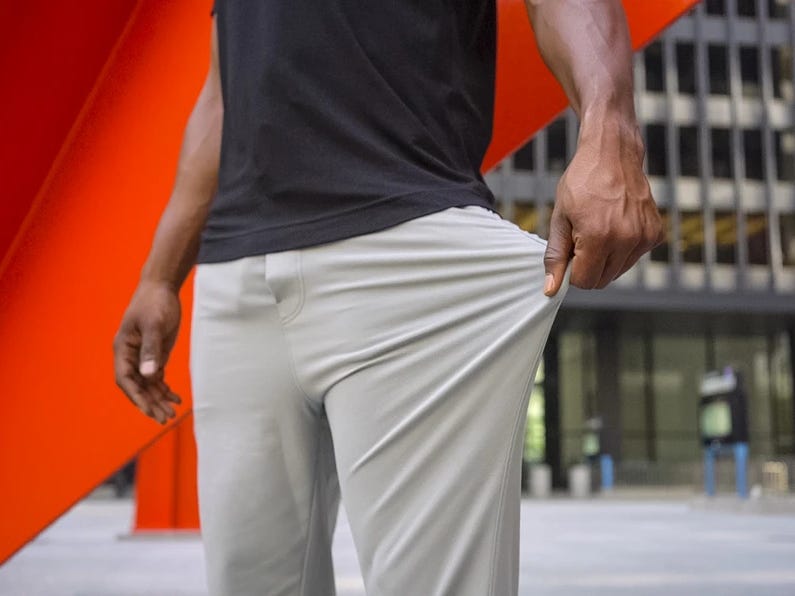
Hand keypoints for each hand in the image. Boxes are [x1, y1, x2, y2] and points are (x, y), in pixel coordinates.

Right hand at [113, 281, 181, 423]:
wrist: (162, 288)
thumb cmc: (155, 303)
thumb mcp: (154, 325)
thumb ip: (151, 350)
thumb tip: (148, 374)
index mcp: (123, 349)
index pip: (126, 380)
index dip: (137, 397)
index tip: (149, 411)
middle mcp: (130, 356)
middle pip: (137, 386)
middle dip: (150, 403)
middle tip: (164, 418)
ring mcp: (142, 356)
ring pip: (147, 384)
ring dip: (158, 399)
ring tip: (171, 413)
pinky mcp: (154, 354)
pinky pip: (156, 377)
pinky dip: (164, 388)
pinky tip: (175, 398)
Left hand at [543, 121, 663, 294]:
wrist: (612, 153)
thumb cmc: (582, 182)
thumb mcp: (560, 218)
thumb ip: (556, 256)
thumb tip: (551, 289)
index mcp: (599, 237)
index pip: (585, 281)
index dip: (573, 271)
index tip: (571, 252)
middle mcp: (626, 239)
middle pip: (603, 280)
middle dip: (589, 267)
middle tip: (583, 238)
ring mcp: (644, 237)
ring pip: (619, 271)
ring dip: (607, 259)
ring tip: (600, 228)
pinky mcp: (655, 233)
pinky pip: (635, 257)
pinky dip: (624, 248)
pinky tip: (617, 225)